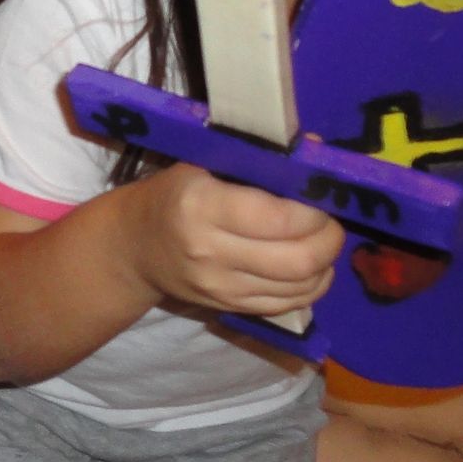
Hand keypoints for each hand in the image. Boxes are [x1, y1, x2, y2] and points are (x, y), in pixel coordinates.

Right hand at [122, 163, 343, 319]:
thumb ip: (259, 160)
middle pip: (298, 260)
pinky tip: (310, 267)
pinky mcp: (229, 308)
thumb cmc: (172, 194)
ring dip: (324, 263)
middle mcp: (210, 251)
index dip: (314, 210)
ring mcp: (220, 287)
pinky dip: (312, 286)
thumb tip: (317, 154)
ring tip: (321, 242)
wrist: (133, 246)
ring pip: (300, 287)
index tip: (320, 196)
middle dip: (328, 240)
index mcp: (201, 206)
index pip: (280, 218)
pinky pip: (288, 305)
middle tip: (330, 222)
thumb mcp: (203, 163)